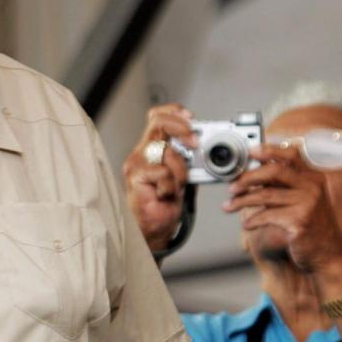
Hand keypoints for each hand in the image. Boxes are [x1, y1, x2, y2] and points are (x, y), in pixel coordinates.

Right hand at [124, 104, 196, 251]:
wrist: (154, 228)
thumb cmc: (165, 203)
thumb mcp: (183, 174)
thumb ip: (188, 157)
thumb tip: (206, 143)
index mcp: (152, 147)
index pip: (158, 116)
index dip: (174, 112)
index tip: (191, 118)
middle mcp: (142, 152)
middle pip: (159, 123)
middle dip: (182, 129)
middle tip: (196, 142)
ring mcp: (136, 163)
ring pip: (166, 151)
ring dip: (180, 170)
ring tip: (176, 186)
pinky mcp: (135, 176)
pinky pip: (163, 172)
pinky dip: (171, 185)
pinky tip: (165, 195)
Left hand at [223, 144, 341, 273]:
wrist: (328, 255)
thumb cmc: (310, 226)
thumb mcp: (300, 200)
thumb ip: (280, 186)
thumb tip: (250, 174)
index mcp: (313, 177)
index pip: (291, 154)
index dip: (269, 150)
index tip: (250, 152)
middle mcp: (313, 187)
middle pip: (274, 171)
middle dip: (247, 177)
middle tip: (231, 187)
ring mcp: (308, 203)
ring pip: (266, 195)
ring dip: (242, 201)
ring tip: (229, 206)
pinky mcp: (300, 221)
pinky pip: (267, 215)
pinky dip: (253, 220)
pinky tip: (247, 225)